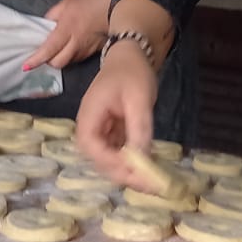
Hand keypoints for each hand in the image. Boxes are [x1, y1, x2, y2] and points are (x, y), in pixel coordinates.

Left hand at [22, 0, 112, 69]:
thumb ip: (52, 16)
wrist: (119, 2)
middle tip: (44, 52)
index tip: (25, 66)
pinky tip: (72, 46)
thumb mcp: (67, 2)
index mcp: (67, 28)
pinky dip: (72, 55)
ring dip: (61, 58)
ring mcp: (88, 49)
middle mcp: (77, 43)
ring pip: (69, 62)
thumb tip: (44, 27)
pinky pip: (79, 58)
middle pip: (58, 62)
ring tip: (59, 48)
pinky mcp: (96, 52)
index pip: (49, 49)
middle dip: (49, 60)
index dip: (36, 59)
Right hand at [76, 46, 160, 192]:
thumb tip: (142, 160)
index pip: (92, 147)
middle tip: (150, 185)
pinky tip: (149, 169)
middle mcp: (90, 127)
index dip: (111, 162)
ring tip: (153, 183)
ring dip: (128, 173)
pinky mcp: (110, 134)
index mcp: (89, 115)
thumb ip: (139, 128)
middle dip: (122, 174)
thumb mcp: (138, 99)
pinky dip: (132, 164)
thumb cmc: (132, 73)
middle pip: (98, 159)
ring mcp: (99, 132)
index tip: (135, 171)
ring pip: (109, 161)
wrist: (130, 56)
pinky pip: (118, 154)